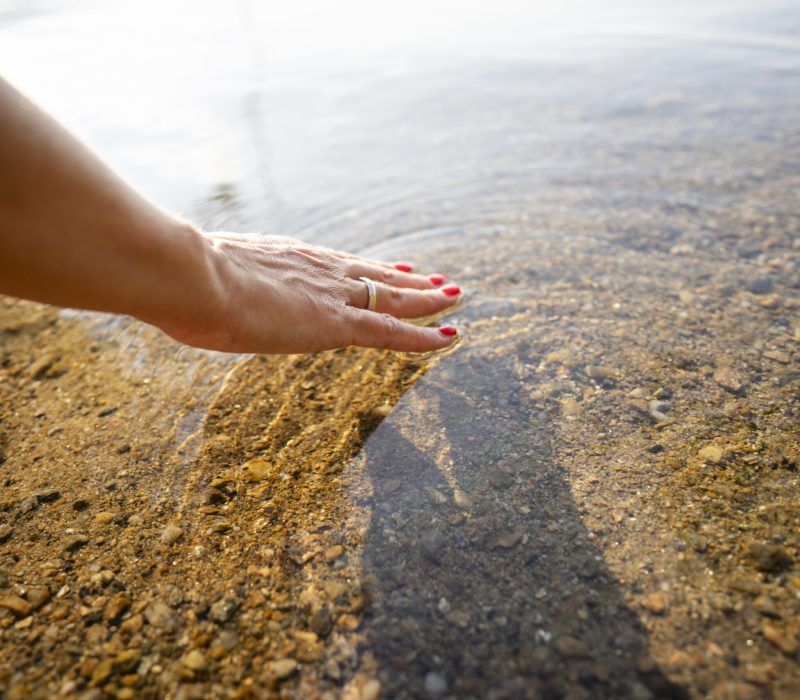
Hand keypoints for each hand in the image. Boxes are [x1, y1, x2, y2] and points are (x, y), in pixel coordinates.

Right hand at [161, 232, 461, 354]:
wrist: (192, 278)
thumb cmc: (186, 280)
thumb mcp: (207, 277)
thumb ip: (219, 284)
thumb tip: (197, 292)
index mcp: (292, 258)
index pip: (345, 263)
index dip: (375, 268)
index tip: (399, 267)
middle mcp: (320, 270)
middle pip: (378, 275)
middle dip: (411, 281)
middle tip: (440, 280)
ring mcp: (331, 295)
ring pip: (393, 298)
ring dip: (427, 301)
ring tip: (454, 297)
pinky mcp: (336, 324)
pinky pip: (390, 331)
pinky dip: (422, 336)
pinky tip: (446, 336)